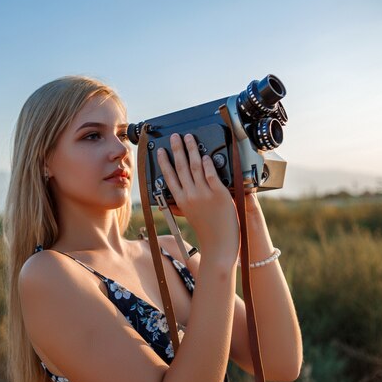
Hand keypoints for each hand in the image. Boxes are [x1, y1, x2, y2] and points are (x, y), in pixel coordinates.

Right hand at [156, 133, 238, 251]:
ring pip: (195, 166)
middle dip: (177, 149)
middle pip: (181, 167)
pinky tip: (205, 155)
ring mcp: (204, 194)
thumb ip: (183, 204)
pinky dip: (207, 163)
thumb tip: (176, 195)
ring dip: (191, 150)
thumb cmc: (207, 232)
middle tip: (175, 137)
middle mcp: (190, 195)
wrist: (219, 245)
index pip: (169, 177)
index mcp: (181, 201)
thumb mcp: (190, 216)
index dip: (164, 162)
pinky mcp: (218, 194)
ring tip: (189, 139)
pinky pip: (210, 174)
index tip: (162, 151)